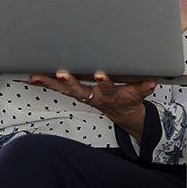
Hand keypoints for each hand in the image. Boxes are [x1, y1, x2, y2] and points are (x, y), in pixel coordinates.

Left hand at [28, 71, 155, 137]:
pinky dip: (46, 82)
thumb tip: (153, 80)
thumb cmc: (128, 100)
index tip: (101, 75)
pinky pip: (59, 88)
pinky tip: (33, 77)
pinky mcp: (75, 93)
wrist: (122, 114)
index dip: (104, 82)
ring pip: (65, 90)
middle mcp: (93, 96)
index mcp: (109, 95)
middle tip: (61, 74)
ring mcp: (83, 95)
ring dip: (50, 83)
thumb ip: (144, 87)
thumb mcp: (139, 94)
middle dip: (70, 82)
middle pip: (80, 90)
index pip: (107, 88)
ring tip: (36, 77)